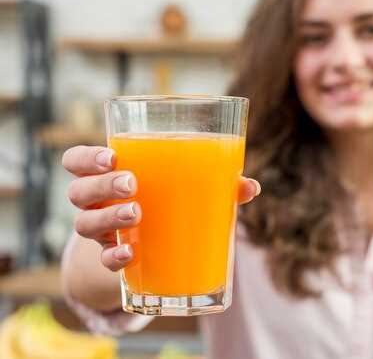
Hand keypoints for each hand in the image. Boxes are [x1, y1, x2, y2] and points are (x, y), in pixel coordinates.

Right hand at [62, 145, 260, 271]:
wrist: (150, 244)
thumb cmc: (169, 201)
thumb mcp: (187, 188)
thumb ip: (217, 184)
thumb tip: (251, 187)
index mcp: (109, 174)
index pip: (77, 161)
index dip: (85, 158)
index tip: (112, 157)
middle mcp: (97, 202)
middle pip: (78, 191)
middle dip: (102, 185)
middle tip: (132, 184)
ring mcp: (102, 231)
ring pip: (84, 224)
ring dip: (108, 218)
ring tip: (137, 215)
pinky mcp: (112, 257)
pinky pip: (103, 260)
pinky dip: (113, 257)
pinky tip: (130, 253)